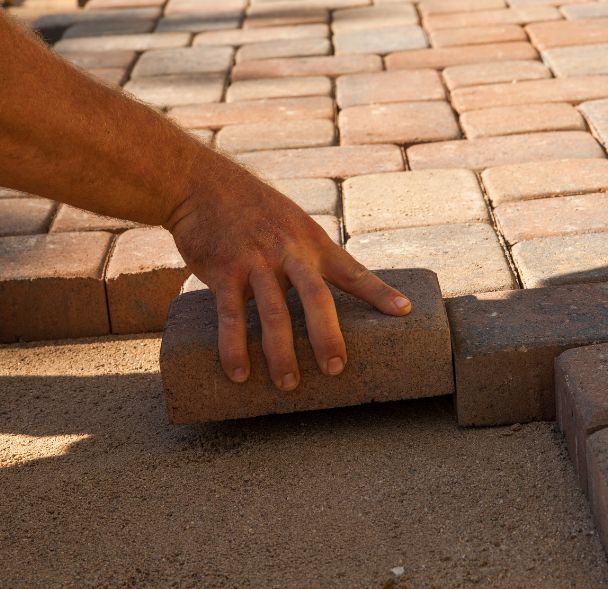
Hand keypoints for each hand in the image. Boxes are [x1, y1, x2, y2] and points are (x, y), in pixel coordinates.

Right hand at [165, 162, 411, 390]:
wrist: (202, 184)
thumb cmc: (254, 209)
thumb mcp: (293, 224)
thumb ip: (310, 256)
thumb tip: (326, 294)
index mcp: (313, 243)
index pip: (353, 271)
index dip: (379, 292)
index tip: (404, 311)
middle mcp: (289, 252)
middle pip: (316, 298)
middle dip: (327, 336)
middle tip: (335, 369)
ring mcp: (256, 262)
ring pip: (274, 313)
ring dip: (281, 353)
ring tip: (289, 384)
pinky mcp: (224, 271)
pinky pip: (231, 315)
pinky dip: (235, 347)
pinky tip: (239, 373)